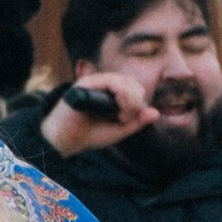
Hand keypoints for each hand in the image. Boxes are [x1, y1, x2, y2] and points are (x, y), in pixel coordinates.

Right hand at [37, 68, 161, 157]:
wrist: (65, 140)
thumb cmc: (88, 134)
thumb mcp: (118, 130)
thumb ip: (136, 122)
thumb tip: (156, 112)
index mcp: (110, 93)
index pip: (134, 88)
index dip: (138, 102)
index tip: (128, 120)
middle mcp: (103, 85)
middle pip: (132, 83)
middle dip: (135, 101)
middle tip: (125, 118)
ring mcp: (95, 82)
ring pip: (124, 81)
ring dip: (130, 100)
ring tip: (121, 116)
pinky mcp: (86, 83)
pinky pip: (112, 81)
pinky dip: (121, 94)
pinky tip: (118, 108)